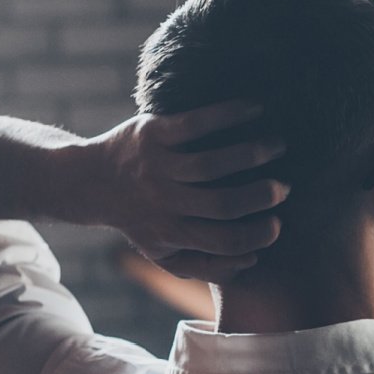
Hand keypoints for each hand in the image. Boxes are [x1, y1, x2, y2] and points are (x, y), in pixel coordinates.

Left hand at [88, 100, 288, 282]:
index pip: (224, 241)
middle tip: (283, 187)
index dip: (257, 235)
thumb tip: (252, 259)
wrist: (89, 182)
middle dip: (261, 195)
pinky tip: (255, 108)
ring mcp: (157, 165)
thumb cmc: (140, 220)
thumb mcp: (164, 254)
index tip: (277, 223)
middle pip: (223, 203)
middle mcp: (164, 201)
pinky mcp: (153, 132)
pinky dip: (229, 114)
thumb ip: (207, 266)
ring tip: (278, 146)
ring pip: (212, 163)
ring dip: (253, 153)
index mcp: (171, 232)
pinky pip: (195, 123)